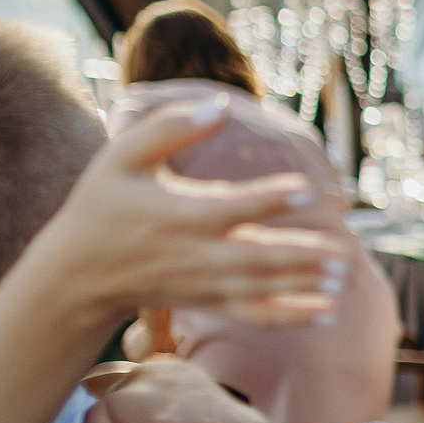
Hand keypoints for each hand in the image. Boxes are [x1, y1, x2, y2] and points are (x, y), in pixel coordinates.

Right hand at [22, 96, 342, 328]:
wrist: (77, 272)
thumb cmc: (103, 205)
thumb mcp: (121, 157)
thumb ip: (168, 128)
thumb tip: (219, 105)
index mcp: (178, 214)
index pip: (232, 207)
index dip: (270, 199)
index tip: (308, 191)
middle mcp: (195, 254)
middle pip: (256, 257)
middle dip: (300, 257)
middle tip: (344, 251)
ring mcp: (203, 283)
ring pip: (262, 288)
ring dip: (304, 286)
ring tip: (346, 278)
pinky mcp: (208, 301)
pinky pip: (254, 313)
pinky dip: (291, 317)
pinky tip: (329, 312)